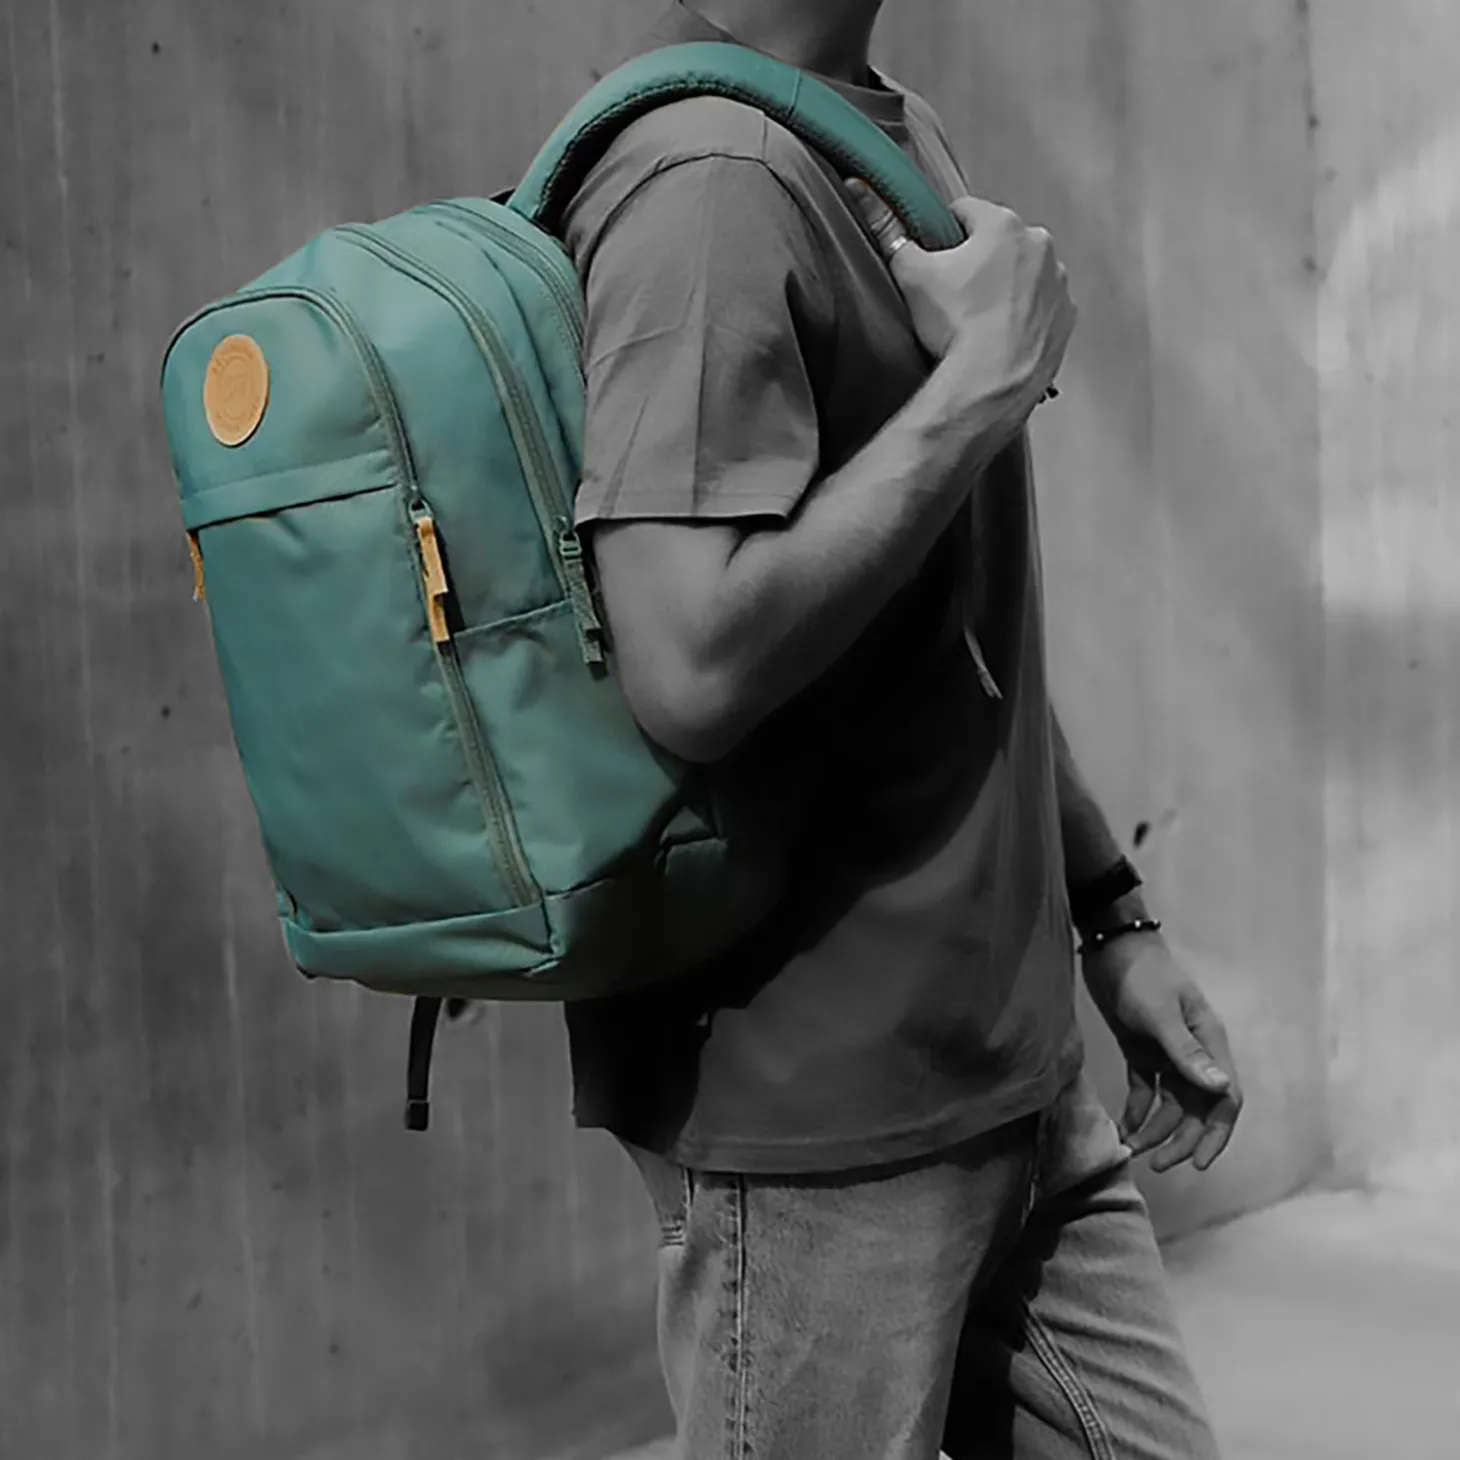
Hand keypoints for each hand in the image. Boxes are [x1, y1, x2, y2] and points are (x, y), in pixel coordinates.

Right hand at [844, 180, 1076, 407]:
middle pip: (998, 242)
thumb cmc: (958, 327)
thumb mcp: (912, 275)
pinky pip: (1040, 306)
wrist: (992, 382)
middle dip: (979, 260)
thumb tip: (866, 196)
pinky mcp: (1065, 318)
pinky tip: (1001, 334)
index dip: (942, 233)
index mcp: (1003, 225)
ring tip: (978, 318)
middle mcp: (1039, 246)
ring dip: (1005, 287)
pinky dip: (1024, 315)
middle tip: (954, 293)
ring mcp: (1057, 283)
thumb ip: (890, 231)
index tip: (935, 258)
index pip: (964, 211)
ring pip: (1023, 273)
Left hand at [1082, 933, 1242, 1172]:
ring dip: (1157, 1130)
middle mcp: (1194, 1053)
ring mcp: (1167, 1053)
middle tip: (1157, 1165)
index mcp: (1209, 1044)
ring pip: (1171, 1104)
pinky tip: (1125, 1130)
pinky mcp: (1141, 1050)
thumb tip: (1220, 1090)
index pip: (1224, 1100)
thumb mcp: (1160, 1014)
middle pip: (1196, 1109)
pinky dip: (1138, 1112)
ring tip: (1133, 1151)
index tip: (1198, 1163)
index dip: (1215, 1134)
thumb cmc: (1141, 974)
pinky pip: (1145, 1091)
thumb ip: (1186, 1052)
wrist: (1110, 945)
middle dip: (1180, 1139)